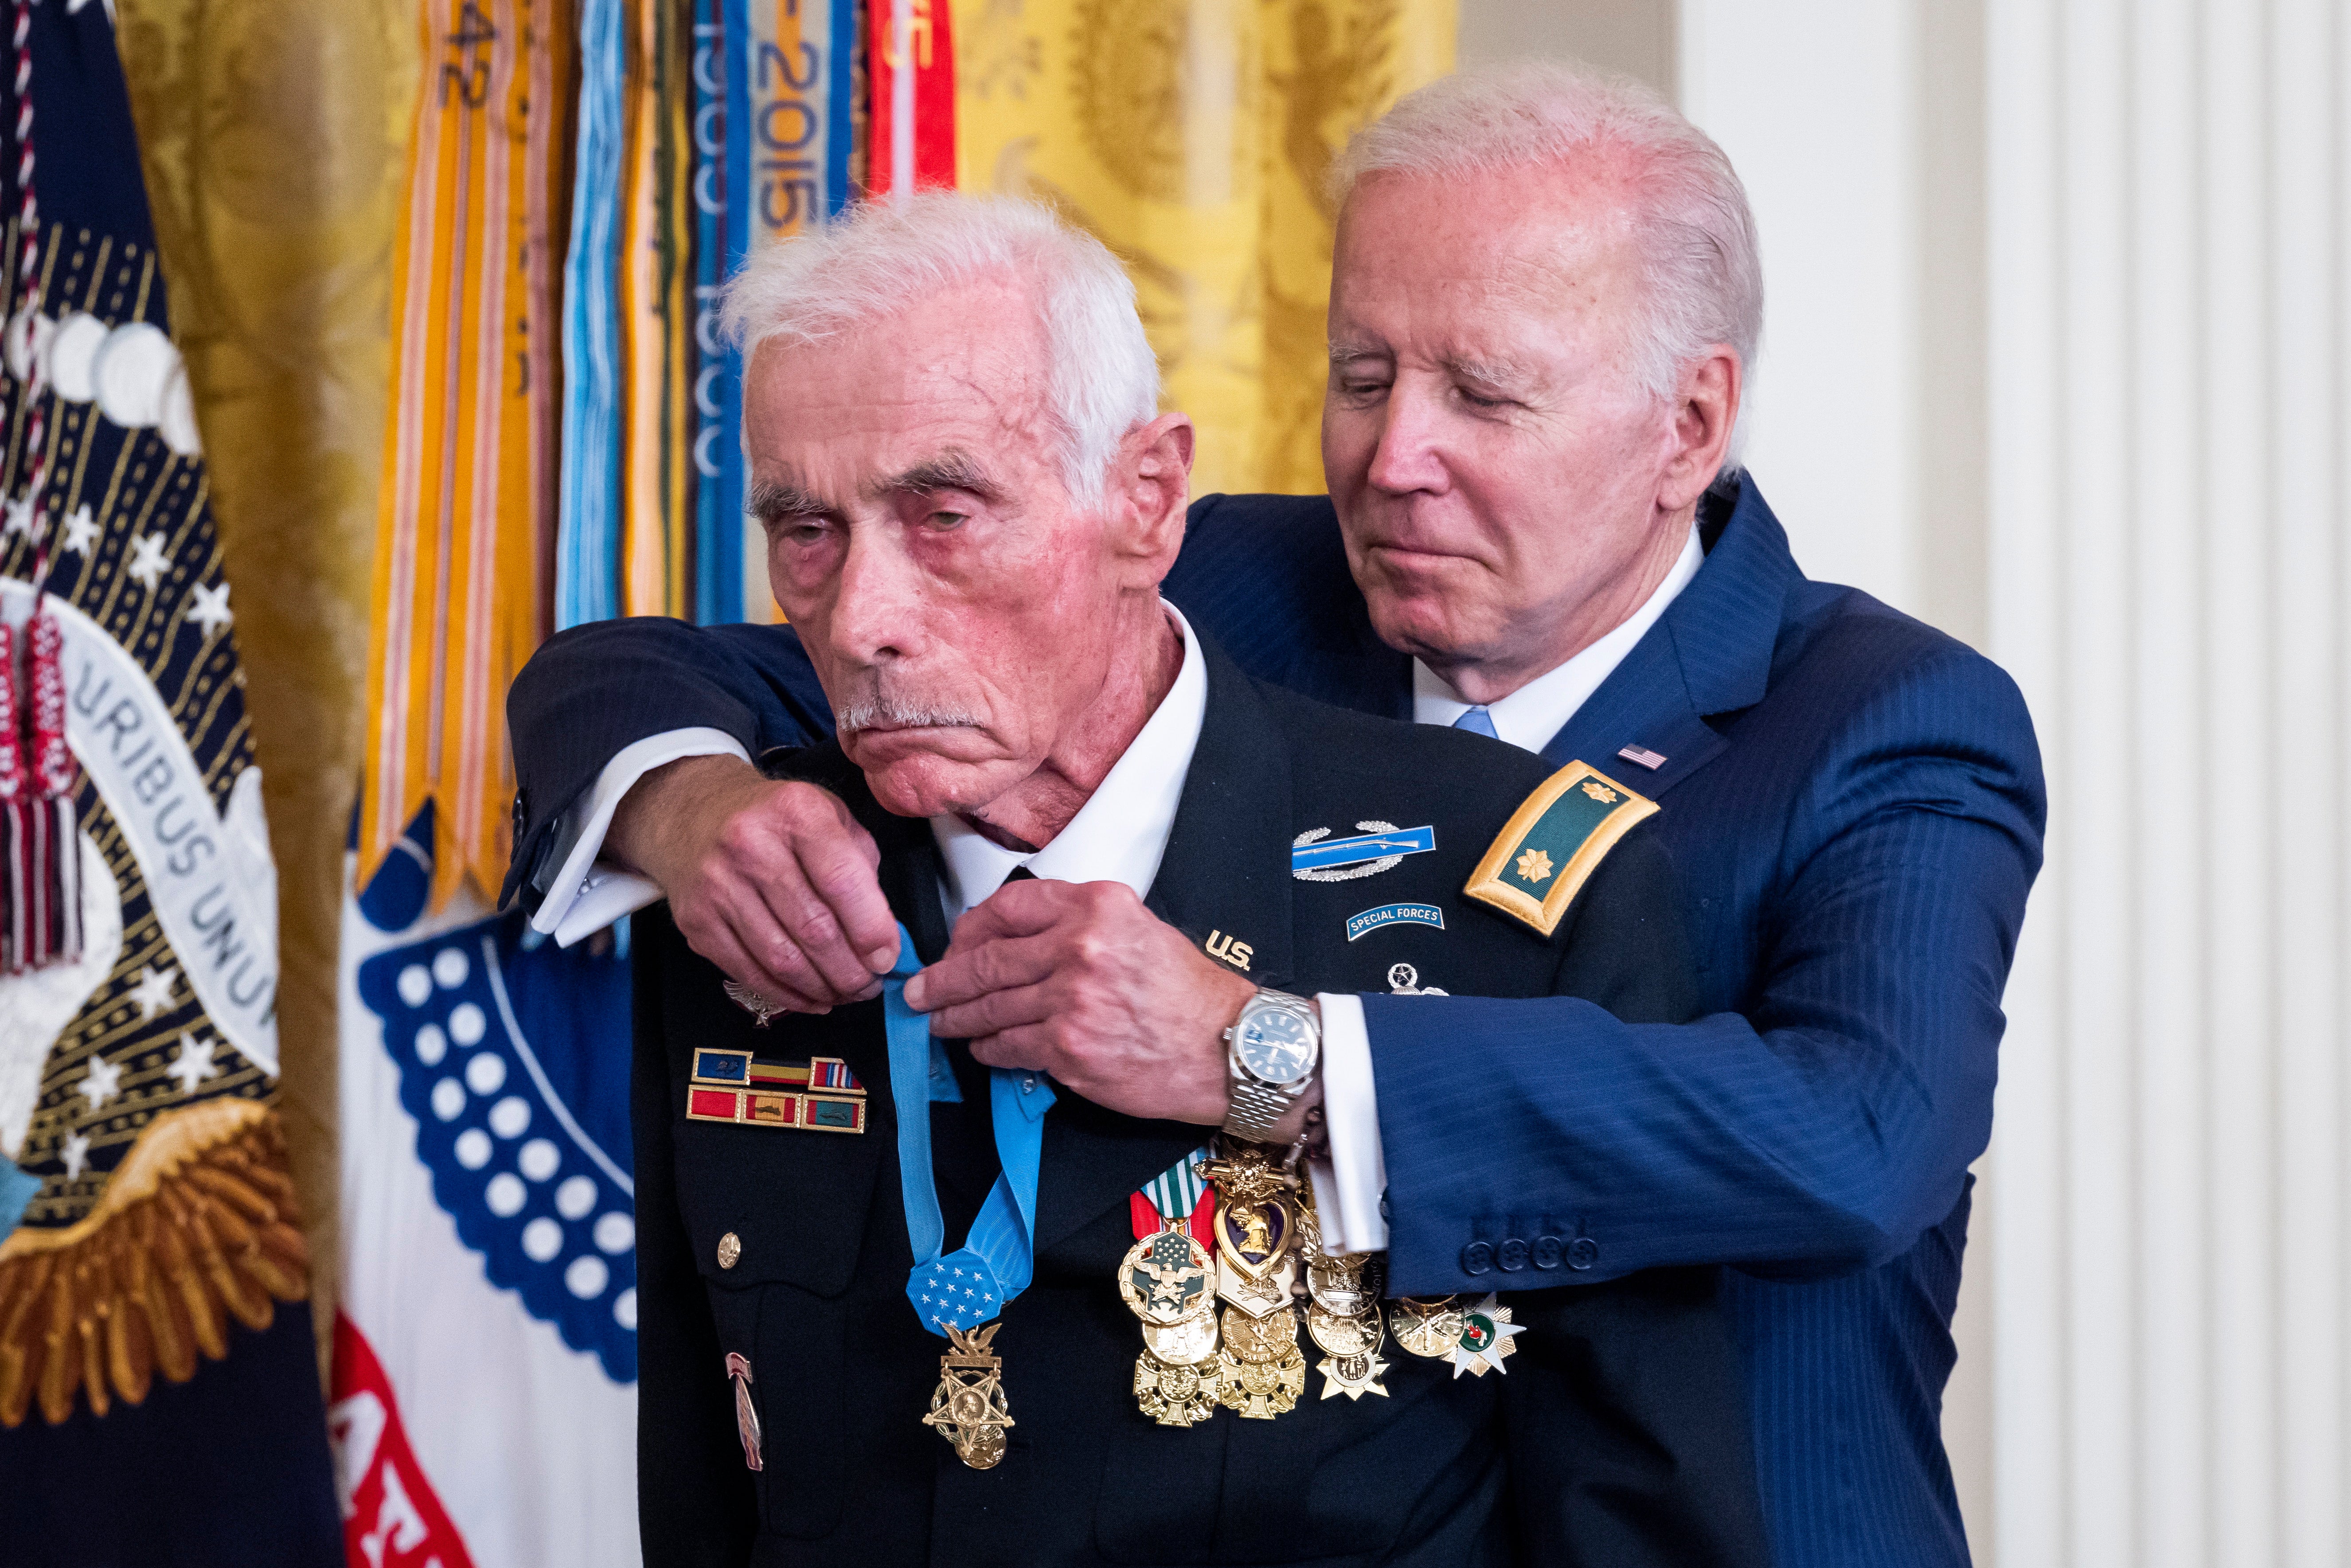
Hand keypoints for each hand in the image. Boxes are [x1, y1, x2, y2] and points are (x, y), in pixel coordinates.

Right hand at [608, 754, 898, 1011]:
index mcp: (795, 811)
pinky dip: (788, 995)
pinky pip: (749, 972)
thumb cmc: (776, 820)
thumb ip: (861, 867)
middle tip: (870, 986)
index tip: (888, 959)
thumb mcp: (829, 815)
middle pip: (814, 929)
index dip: (872, 930)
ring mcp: (717, 885)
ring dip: (823, 989)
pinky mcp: (696, 920)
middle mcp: (750, 844)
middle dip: (852, 971)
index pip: (842, 881)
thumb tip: (883, 936)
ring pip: (782, 959)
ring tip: (845, 994)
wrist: (694, 815)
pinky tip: (812, 998)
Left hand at [902, 878, 1259, 1125]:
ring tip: (938, 1020)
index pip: (1008, 906)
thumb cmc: (1189, 995)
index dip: (970, 927)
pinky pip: (1007, 1046)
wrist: (1228, 1048)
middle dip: (943, 978)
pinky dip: (987, 1048)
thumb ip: (1078, 926)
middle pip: (986, 959)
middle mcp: (1081, 947)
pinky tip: (982, 1047)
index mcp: (1098, 907)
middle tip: (920, 988)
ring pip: (989, 1006)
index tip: (957, 942)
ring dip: (956, 1016)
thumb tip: (1015, 941)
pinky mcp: (1068, 1049)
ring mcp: (1071, 1000)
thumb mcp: (1138, 930)